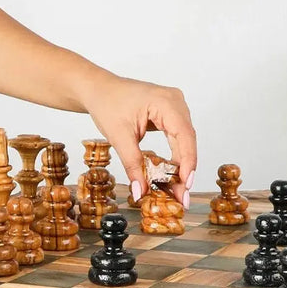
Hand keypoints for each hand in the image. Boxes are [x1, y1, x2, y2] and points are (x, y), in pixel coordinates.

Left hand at [79, 73, 197, 206]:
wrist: (99, 90)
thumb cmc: (107, 103)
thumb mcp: (119, 137)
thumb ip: (132, 165)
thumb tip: (141, 191)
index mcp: (165, 101)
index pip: (184, 135)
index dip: (188, 162)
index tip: (186, 184)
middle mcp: (175, 102)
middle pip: (187, 141)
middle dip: (184, 171)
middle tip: (182, 197)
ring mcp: (175, 108)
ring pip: (184, 143)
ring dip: (180, 168)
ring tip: (177, 192)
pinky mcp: (170, 116)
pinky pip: (177, 140)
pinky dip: (174, 159)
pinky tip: (171, 177)